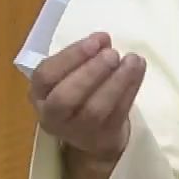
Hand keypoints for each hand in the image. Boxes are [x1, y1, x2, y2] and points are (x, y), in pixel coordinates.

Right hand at [29, 31, 145, 163]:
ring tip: (132, 60)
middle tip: (112, 54)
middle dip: (91, 72)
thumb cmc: (80, 95)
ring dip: (116, 81)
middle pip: (65, 97)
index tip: (96, 41)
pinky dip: (130, 89)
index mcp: (40, 94)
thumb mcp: (72, 74)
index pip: (45, 75)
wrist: (94, 136)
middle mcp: (52, 116)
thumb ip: (83, 56)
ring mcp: (78, 131)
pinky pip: (118, 113)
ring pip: (95, 109)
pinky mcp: (104, 138)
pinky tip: (138, 70)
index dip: (71, 56)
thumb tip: (103, 40)